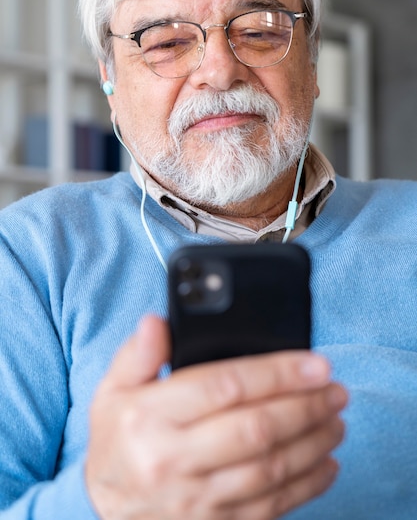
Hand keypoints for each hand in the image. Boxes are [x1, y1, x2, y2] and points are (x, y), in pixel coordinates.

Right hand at [86, 315, 346, 519]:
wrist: (104, 508)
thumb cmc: (118, 439)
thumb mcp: (112, 389)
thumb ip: (138, 353)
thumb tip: (158, 321)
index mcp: (148, 417)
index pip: (224, 386)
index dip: (277, 372)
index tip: (315, 363)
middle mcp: (172, 460)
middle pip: (256, 429)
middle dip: (306, 406)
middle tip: (335, 389)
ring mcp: (196, 500)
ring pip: (270, 469)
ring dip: (313, 442)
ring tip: (336, 418)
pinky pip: (271, 506)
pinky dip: (307, 484)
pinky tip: (326, 462)